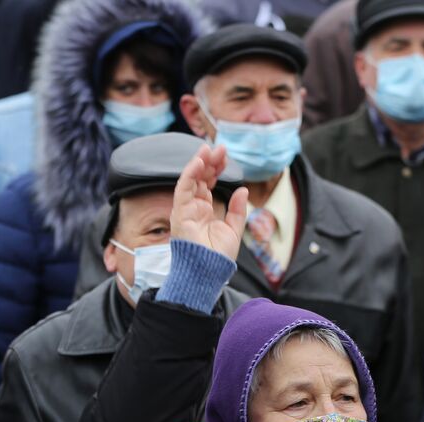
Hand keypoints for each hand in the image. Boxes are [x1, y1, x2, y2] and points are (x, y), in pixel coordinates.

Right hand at [170, 144, 248, 260]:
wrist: (208, 272)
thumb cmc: (218, 257)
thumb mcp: (233, 230)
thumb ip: (237, 210)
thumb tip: (243, 190)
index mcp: (204, 211)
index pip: (208, 183)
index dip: (216, 169)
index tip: (225, 157)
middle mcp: (192, 207)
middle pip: (199, 178)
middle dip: (209, 162)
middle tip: (220, 148)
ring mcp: (185, 209)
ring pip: (190, 179)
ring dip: (199, 162)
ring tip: (210, 149)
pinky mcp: (180, 212)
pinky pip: (183, 188)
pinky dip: (190, 174)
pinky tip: (199, 161)